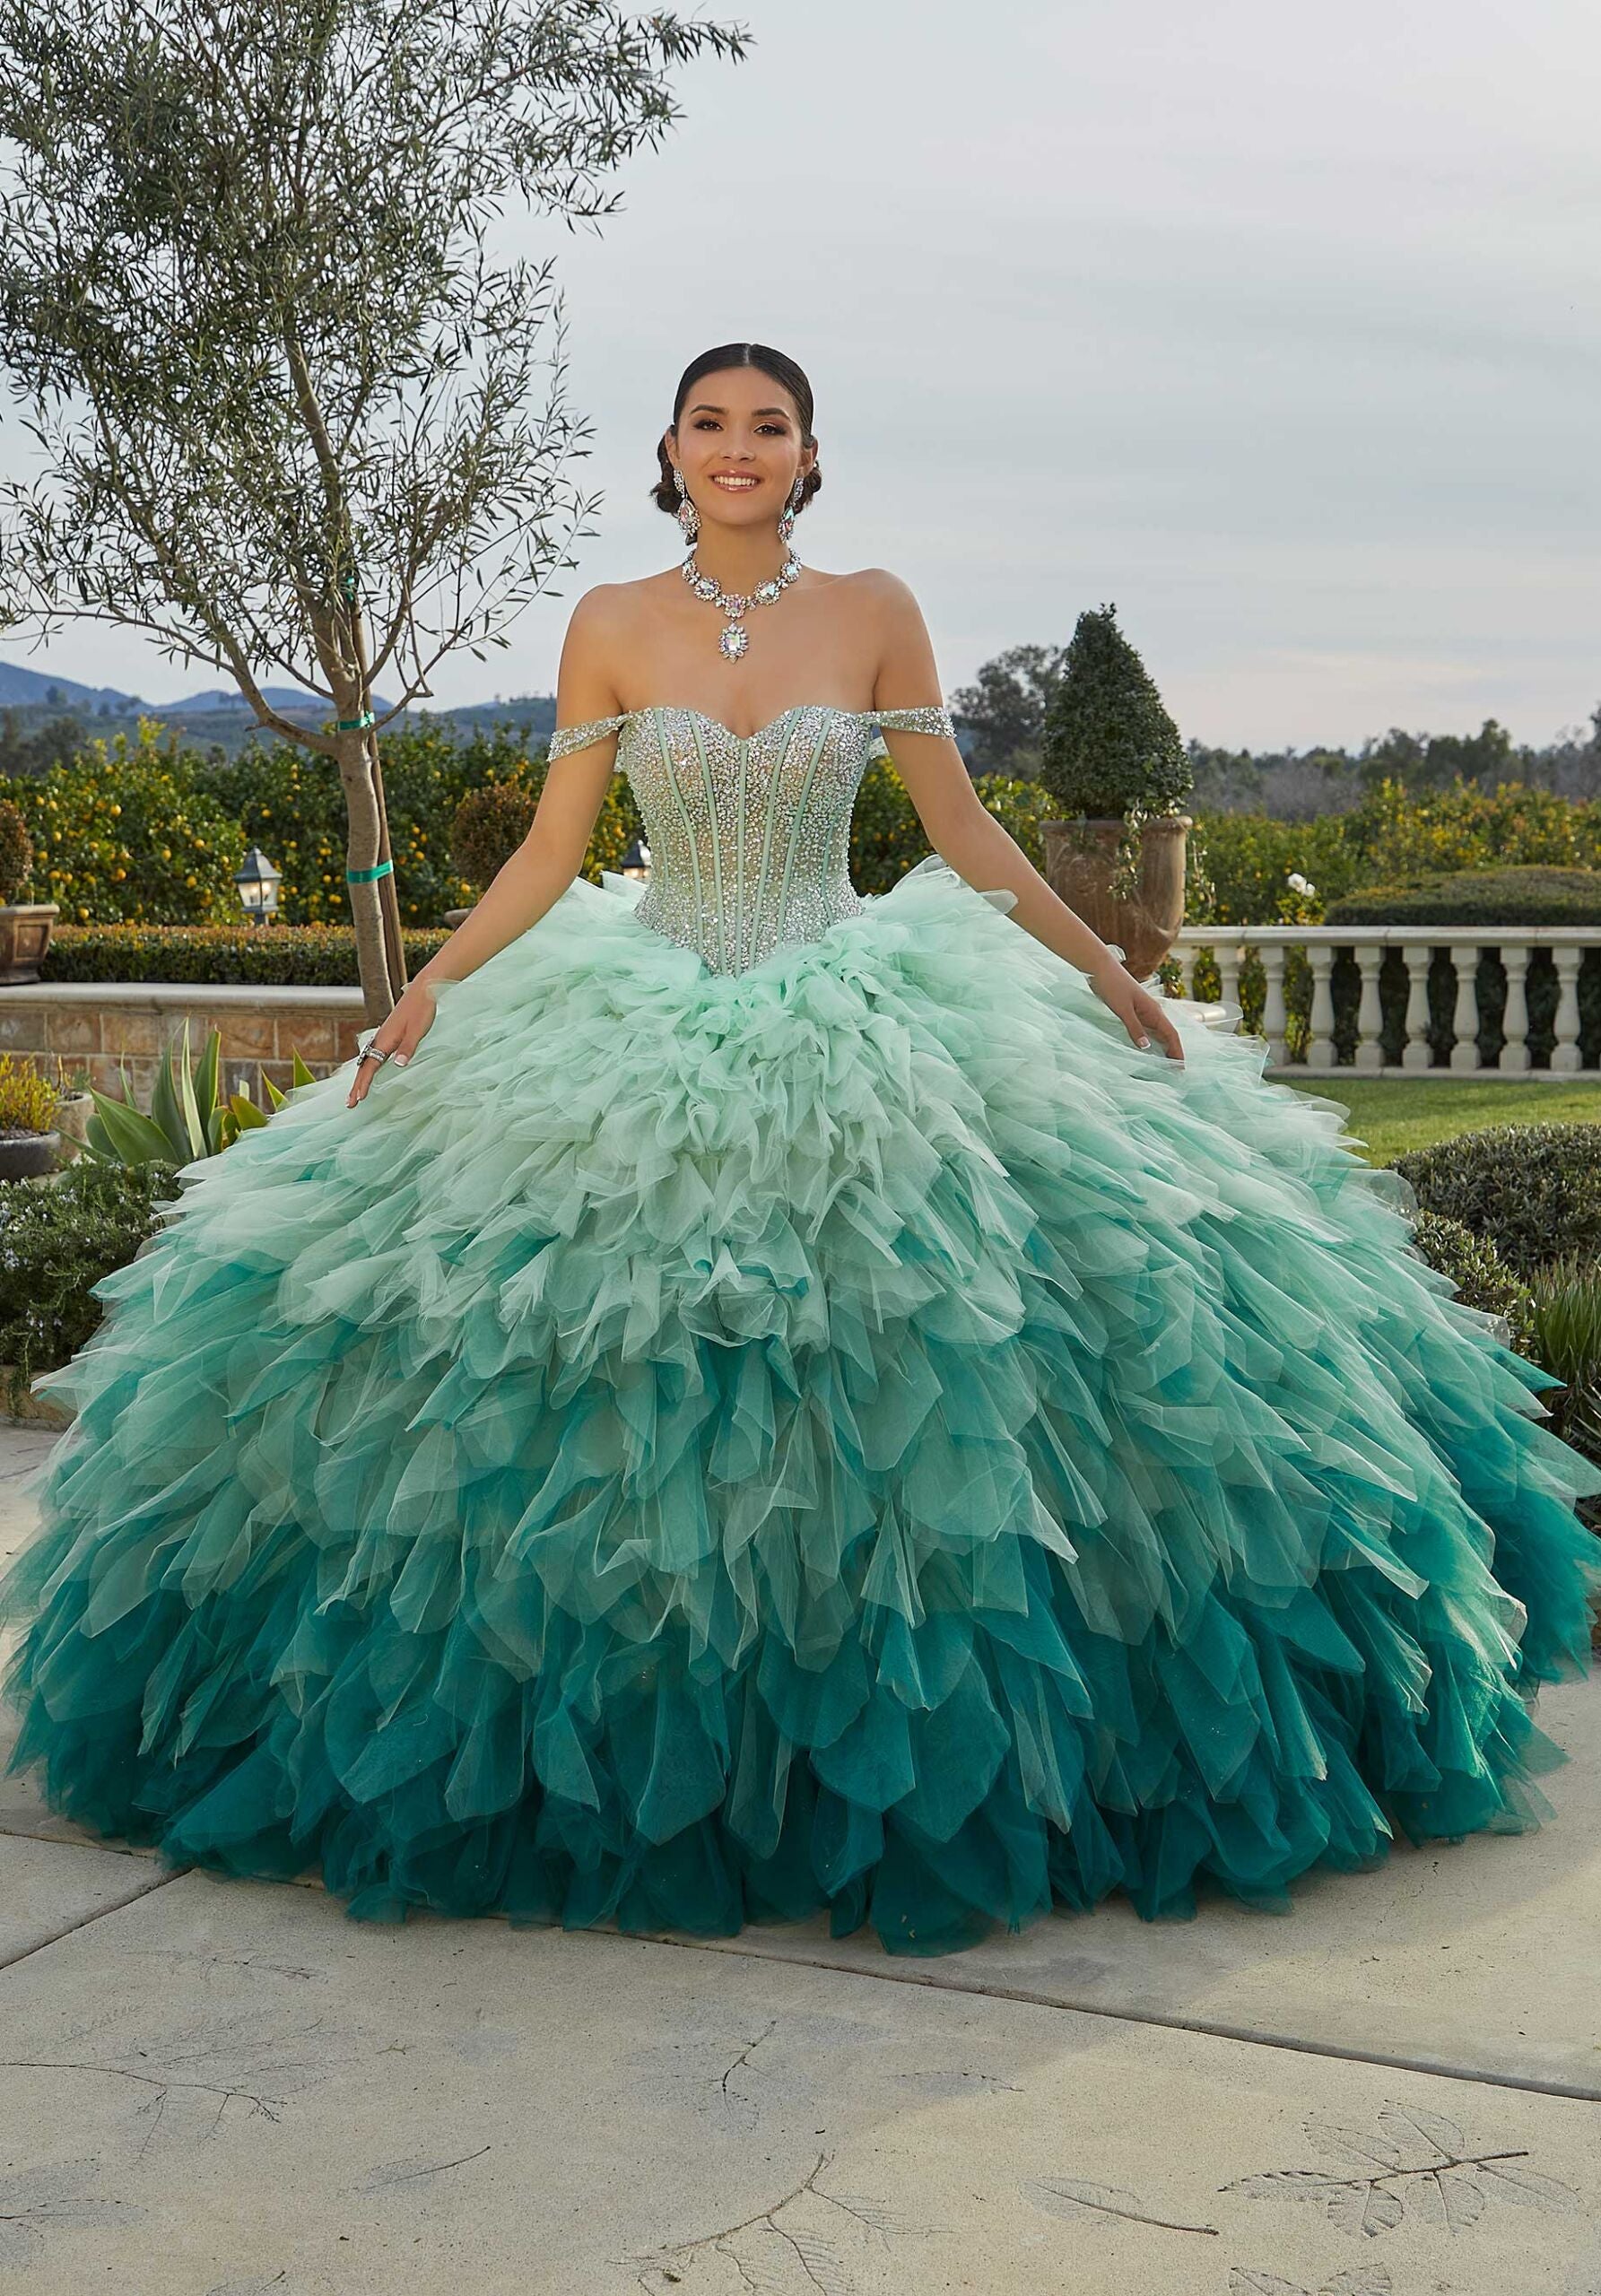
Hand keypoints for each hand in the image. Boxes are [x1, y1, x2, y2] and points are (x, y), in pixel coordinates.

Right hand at [345, 978, 439, 1107]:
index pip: (370, 1066)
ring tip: (356, 1093)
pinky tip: (369, 1071)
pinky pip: (373, 1055)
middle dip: (356, 1086)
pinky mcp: (389, 1034)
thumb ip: (408, 1048)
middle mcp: (381, 1039)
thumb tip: (398, 1064)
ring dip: (360, 1078)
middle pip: (364, 1067)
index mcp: (385, 1040)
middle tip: (349, 1104)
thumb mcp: (417, 1031)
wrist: (423, 991)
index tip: (358, 1099)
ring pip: (367, 1061)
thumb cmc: (422, 1011)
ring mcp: (383, 1036)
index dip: (364, 1083)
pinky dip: (367, 1068)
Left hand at [1085, 954, 1185, 1061]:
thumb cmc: (1112, 985)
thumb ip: (1134, 1028)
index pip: (1171, 1035)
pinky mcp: (1132, 1011)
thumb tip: (1146, 1047)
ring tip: (1165, 1064)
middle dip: (1173, 1052)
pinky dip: (1150, 1041)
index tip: (1181, 1068)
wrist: (1100, 967)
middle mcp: (1152, 1012)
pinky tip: (1146, 1049)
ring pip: (1157, 1033)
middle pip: (1167, 1035)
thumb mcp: (1123, 1009)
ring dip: (1162, 1047)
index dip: (1177, 1051)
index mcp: (1153, 1011)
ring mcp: (1142, 1011)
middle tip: (1176, 1072)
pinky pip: (1146, 1029)